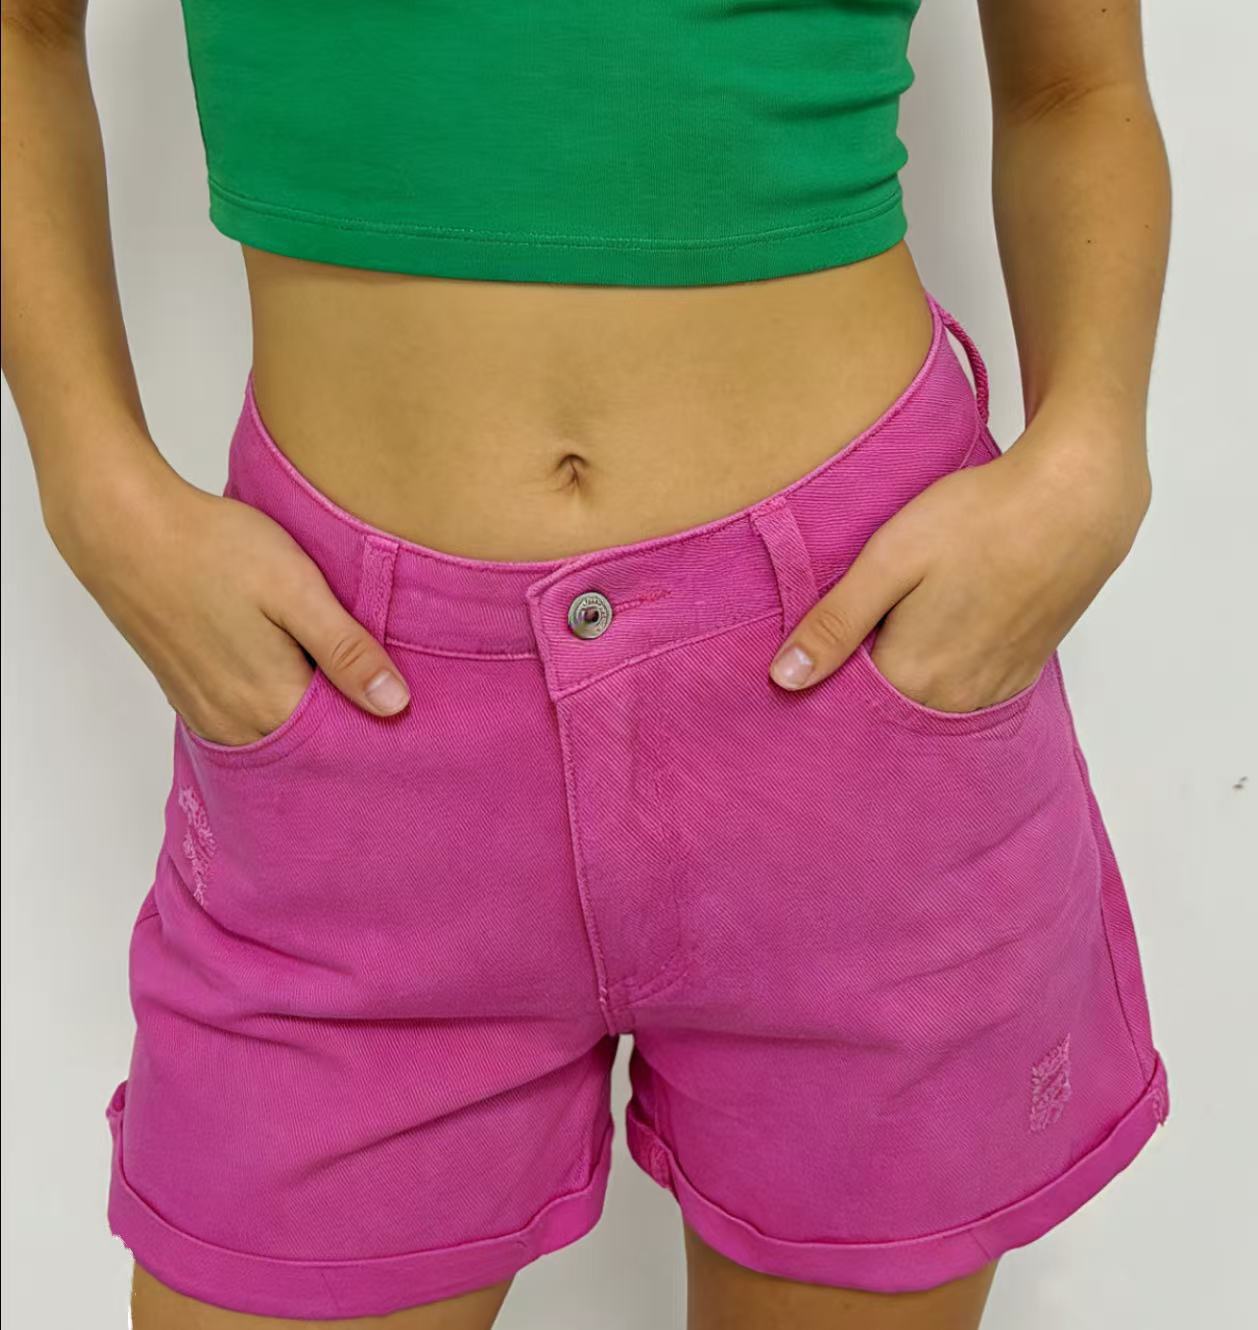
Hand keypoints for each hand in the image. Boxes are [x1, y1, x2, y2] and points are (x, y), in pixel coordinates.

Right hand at [46, 451, 409, 745]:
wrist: (123, 528)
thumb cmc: (214, 549)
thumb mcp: (298, 590)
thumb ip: (346, 652)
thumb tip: (395, 704)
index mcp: (272, 703)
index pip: (343, 739)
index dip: (375, 719)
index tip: (400, 696)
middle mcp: (236, 723)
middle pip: (308, 743)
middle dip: (343, 719)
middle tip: (373, 681)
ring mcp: (206, 711)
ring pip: (275, 732)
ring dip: (305, 711)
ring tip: (328, 669)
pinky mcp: (187, 692)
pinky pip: (243, 718)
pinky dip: (270, 705)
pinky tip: (283, 667)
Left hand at [768, 415, 1150, 709]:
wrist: (1076, 499)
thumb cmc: (978, 519)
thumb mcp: (890, 560)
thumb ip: (837, 623)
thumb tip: (784, 678)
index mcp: (913, 676)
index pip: (846, 703)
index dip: (825, 677)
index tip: (814, 649)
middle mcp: (955, 698)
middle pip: (889, 706)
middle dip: (863, 681)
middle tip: (857, 628)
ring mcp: (995, 687)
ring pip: (930, 700)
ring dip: (908, 677)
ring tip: (903, 623)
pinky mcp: (1024, 669)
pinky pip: (969, 689)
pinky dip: (948, 673)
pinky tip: (944, 629)